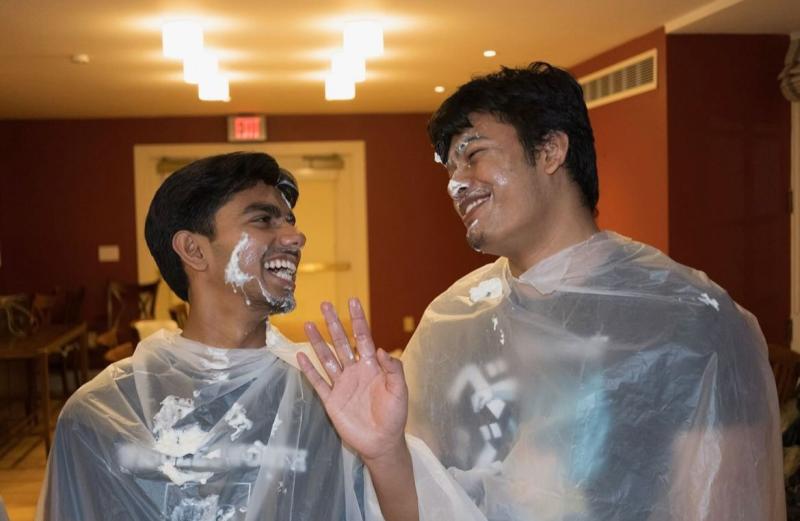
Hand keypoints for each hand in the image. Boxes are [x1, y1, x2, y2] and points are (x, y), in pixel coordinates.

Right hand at [297, 298, 408, 462]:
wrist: (381, 442)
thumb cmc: (394, 416)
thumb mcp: (399, 391)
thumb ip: (393, 370)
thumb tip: (382, 350)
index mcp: (372, 366)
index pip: (363, 338)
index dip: (357, 320)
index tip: (352, 302)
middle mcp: (354, 370)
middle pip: (342, 342)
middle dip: (334, 324)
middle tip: (325, 304)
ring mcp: (341, 384)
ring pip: (327, 357)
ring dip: (318, 341)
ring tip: (308, 325)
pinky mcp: (331, 399)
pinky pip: (318, 381)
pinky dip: (309, 368)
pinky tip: (301, 355)